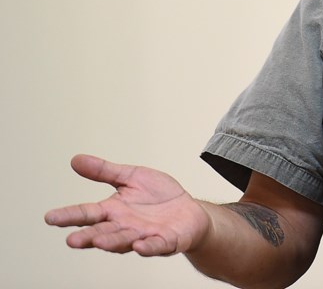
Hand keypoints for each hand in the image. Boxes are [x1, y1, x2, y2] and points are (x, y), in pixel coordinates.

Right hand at [45, 154, 210, 255]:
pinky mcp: (165, 241)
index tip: (50, 217)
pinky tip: (140, 246)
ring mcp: (144, 235)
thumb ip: (104, 171)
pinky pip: (156, 246)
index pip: (87, 213)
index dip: (69, 216)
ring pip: (125, 241)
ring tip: (100, 241)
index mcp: (113, 211)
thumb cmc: (159, 196)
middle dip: (88, 237)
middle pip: (102, 232)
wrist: (189, 211)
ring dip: (113, 242)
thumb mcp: (131, 177)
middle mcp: (124, 226)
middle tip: (72, 240)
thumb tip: (76, 159)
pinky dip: (148, 247)